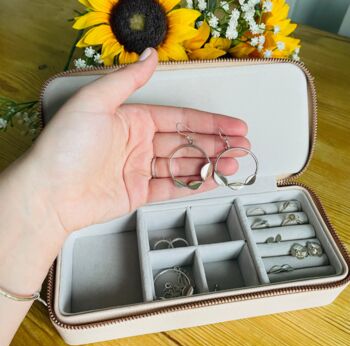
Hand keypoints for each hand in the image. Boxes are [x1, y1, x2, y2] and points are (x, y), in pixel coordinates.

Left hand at [29, 48, 248, 233]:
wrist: (48, 192)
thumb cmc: (66, 146)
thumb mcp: (95, 102)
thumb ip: (126, 80)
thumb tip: (150, 57)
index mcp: (132, 120)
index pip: (179, 118)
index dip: (209, 122)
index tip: (232, 125)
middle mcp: (138, 143)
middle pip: (186, 142)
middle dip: (216, 144)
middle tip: (240, 147)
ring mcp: (139, 169)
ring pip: (182, 165)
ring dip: (209, 164)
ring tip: (232, 165)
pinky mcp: (137, 192)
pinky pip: (170, 187)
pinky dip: (192, 184)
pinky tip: (210, 180)